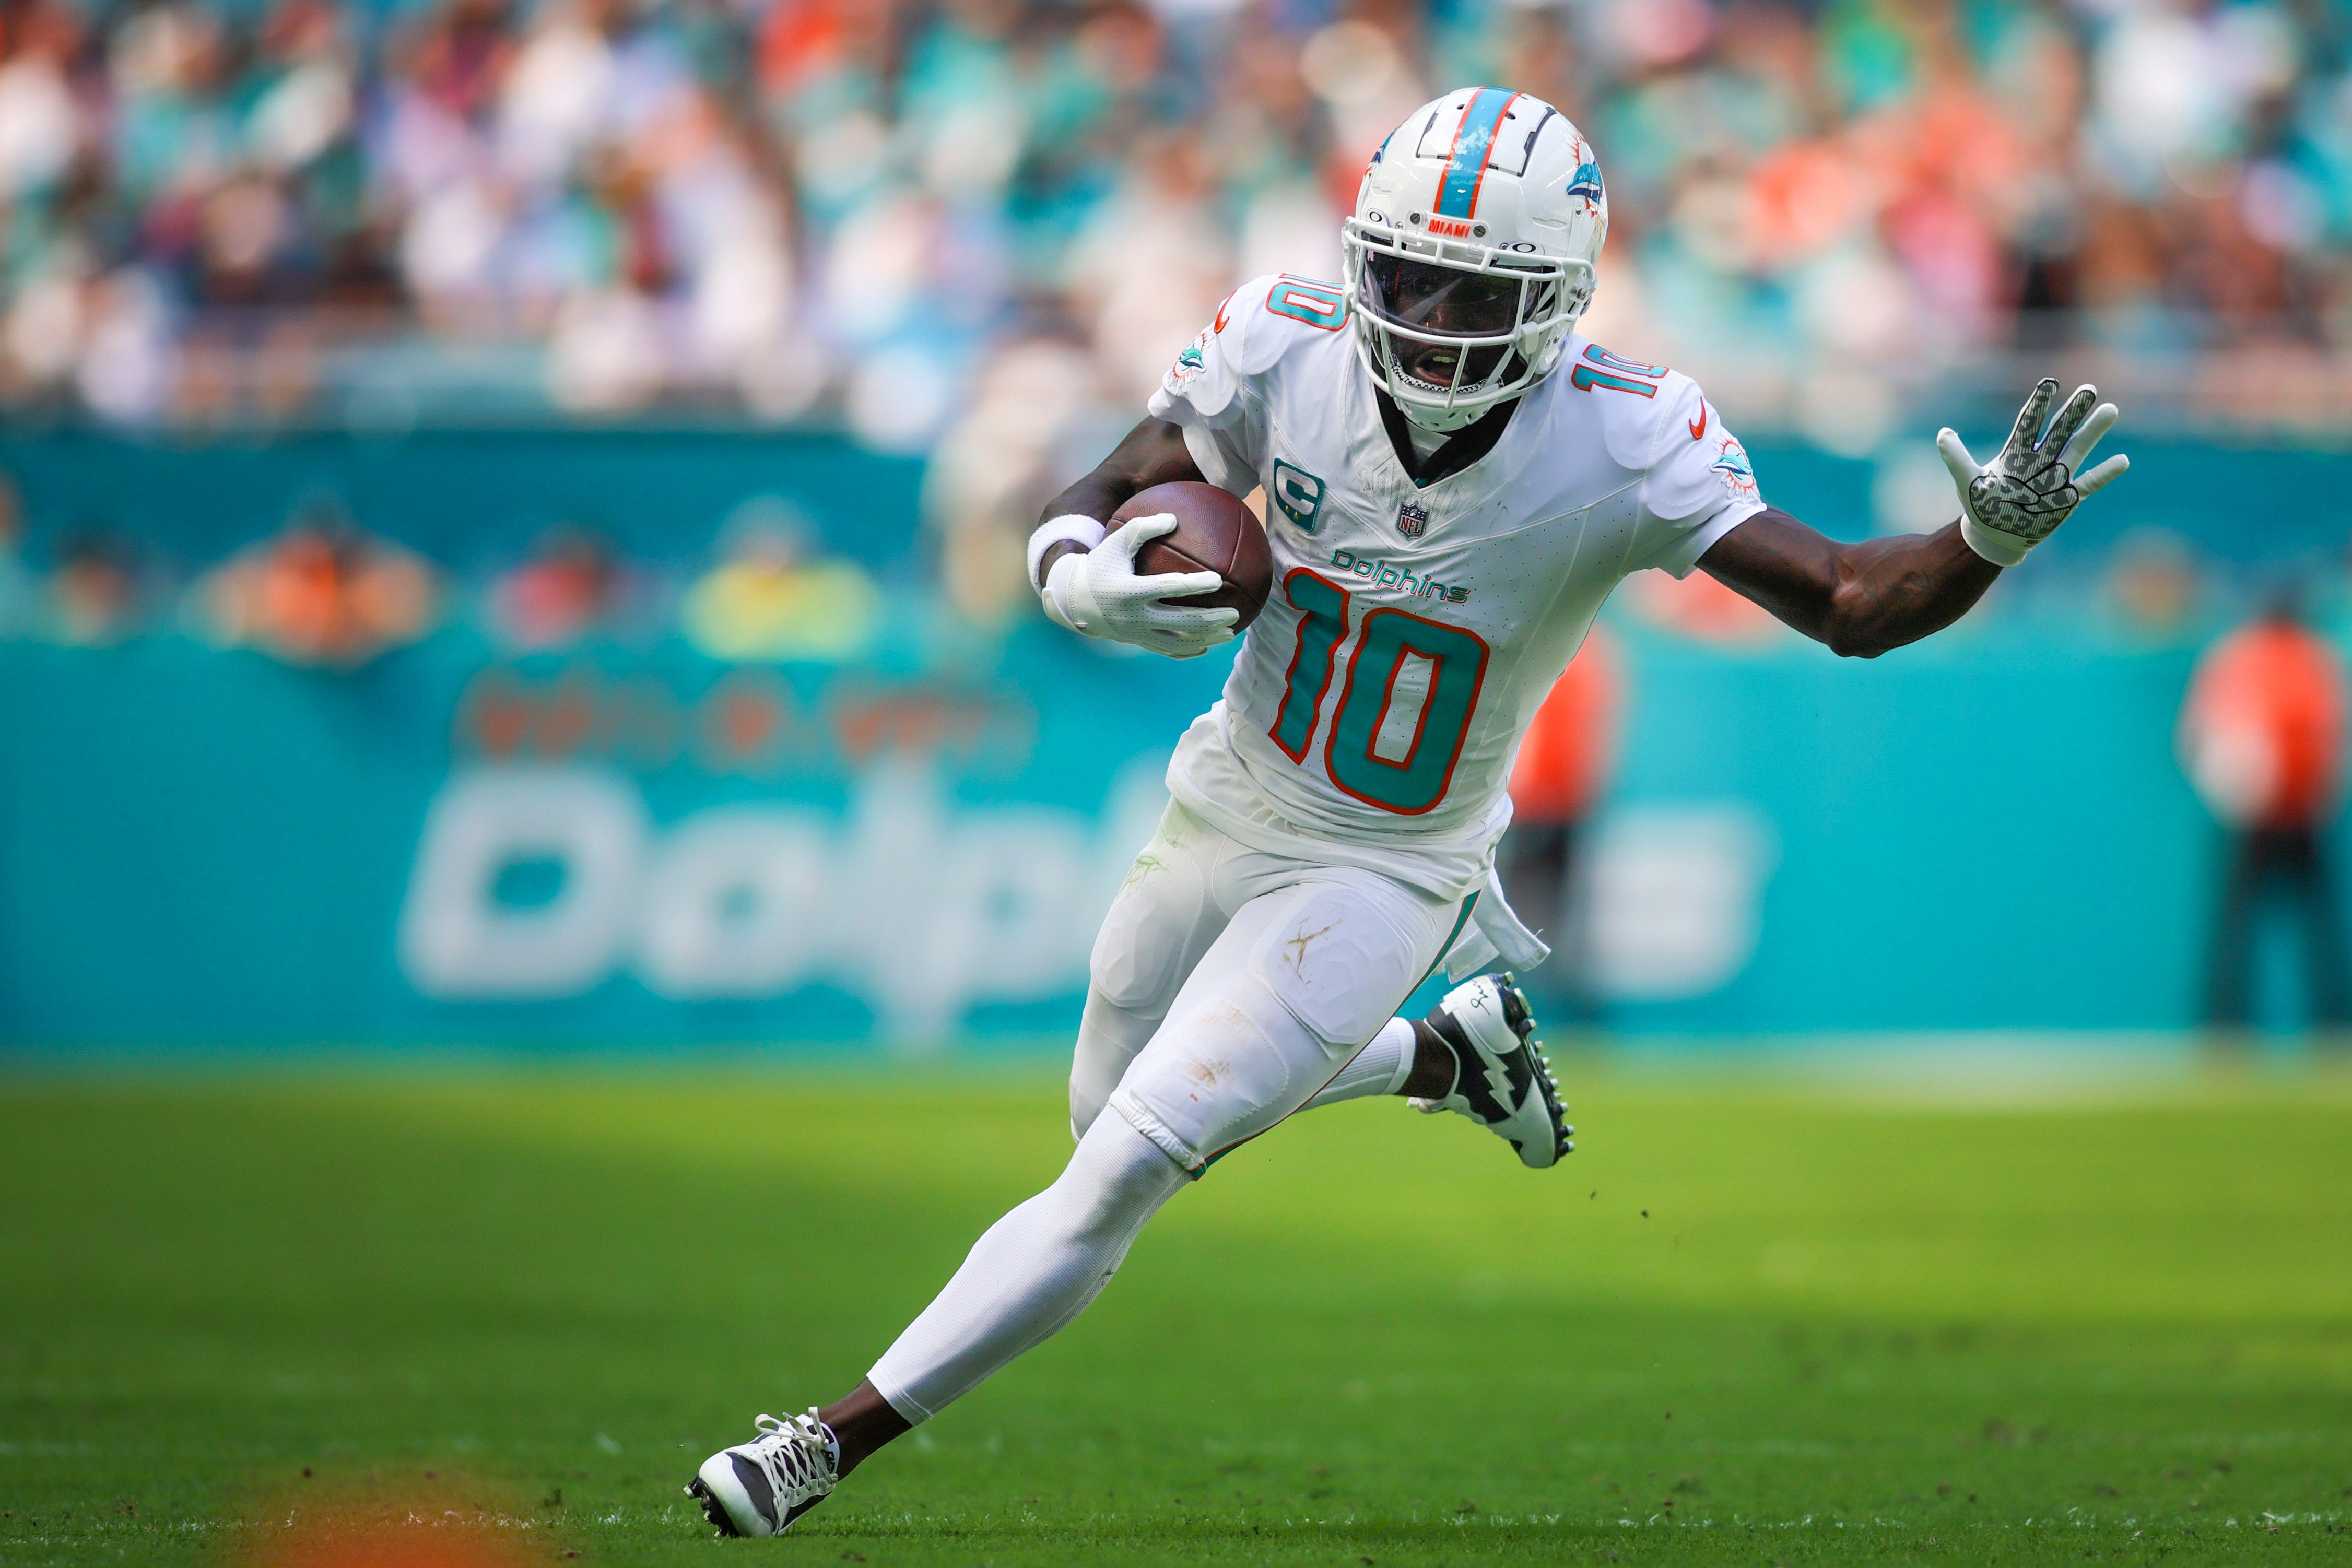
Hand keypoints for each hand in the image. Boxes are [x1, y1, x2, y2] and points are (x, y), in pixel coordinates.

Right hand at [1040, 512, 1238, 657]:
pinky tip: (1208, 645)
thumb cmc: (1100, 564)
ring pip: (1178, 642)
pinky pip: (1168, 651)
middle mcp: (1134, 617)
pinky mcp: (1138, 643)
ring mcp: (1137, 634)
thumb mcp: (1116, 541)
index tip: (1218, 580)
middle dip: (1210, 620)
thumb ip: (1143, 527)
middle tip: (1235, 614)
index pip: (1167, 588)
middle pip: (1179, 622)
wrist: (1075, 600)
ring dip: (1206, 638)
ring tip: (1231, 633)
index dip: (1193, 584)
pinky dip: (1189, 651)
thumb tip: (1174, 517)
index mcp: (1129, 591)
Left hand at [1937, 378, 2128, 566]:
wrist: (1994, 535)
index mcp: (2015, 454)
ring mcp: (2055, 477)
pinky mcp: (2066, 498)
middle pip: (2058, 431)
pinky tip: (2122, 460)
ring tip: (2110, 410)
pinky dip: (2103, 474)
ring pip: (2076, 449)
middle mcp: (2039, 460)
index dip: (2038, 405)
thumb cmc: (1981, 506)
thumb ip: (1956, 458)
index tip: (2049, 383)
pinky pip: (2088, 484)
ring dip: (2092, 432)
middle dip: (2072, 411)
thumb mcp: (1966, 482)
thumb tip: (1942, 432)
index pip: (2028, 424)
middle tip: (2089, 389)